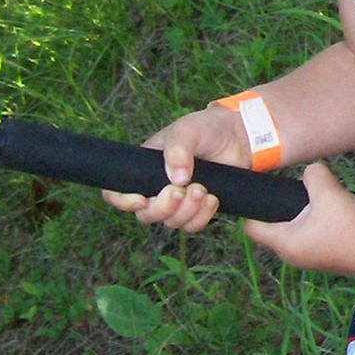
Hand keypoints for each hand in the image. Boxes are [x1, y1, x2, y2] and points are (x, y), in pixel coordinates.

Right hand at [100, 105, 250, 231]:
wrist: (237, 136)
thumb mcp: (187, 130)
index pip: (116, 193)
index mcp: (143, 168)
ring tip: (202, 189)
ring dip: (186, 211)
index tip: (141, 199)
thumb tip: (176, 180)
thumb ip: (178, 149)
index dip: (122, 201)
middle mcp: (156, 188)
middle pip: (145, 215)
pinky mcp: (197, 208)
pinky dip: (202, 217)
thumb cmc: (205, 129)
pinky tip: (212, 199)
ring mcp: (178, 201)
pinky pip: (192, 225)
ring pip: (170, 222)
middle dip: (163, 207)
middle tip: (181, 190)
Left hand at [243, 160, 354, 275]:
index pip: (250, 228)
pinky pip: (311, 238)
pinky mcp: (324, 259)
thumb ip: (314, 174)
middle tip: (301, 193)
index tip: (268, 193)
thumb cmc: (349, 226)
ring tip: (321, 202)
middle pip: (274, 227)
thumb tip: (311, 173)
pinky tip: (334, 215)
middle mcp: (290, 255)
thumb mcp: (328, 191)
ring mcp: (308, 260)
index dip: (254, 208)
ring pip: (294, 232)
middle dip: (284, 208)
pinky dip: (317, 226)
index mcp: (283, 242)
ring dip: (303, 216)